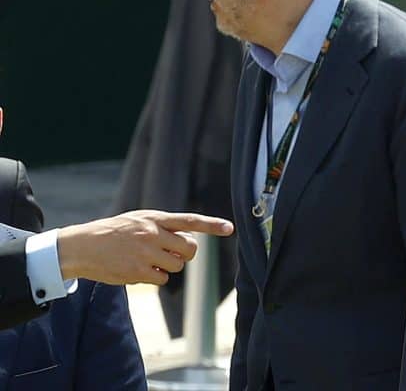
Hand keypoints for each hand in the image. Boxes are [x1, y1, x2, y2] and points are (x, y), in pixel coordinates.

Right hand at [56, 210, 233, 284]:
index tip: (230, 228)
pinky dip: (155, 277)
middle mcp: (152, 234)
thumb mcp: (138, 220)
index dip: (211, 225)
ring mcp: (145, 253)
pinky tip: (137, 269)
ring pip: (177, 266)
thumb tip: (189, 244)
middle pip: (190, 249)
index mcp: (154, 218)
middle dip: (186, 254)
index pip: (189, 220)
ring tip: (146, 259)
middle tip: (171, 253)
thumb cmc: (113, 232)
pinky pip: (162, 279)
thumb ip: (163, 227)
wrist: (82, 246)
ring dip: (167, 267)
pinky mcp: (137, 272)